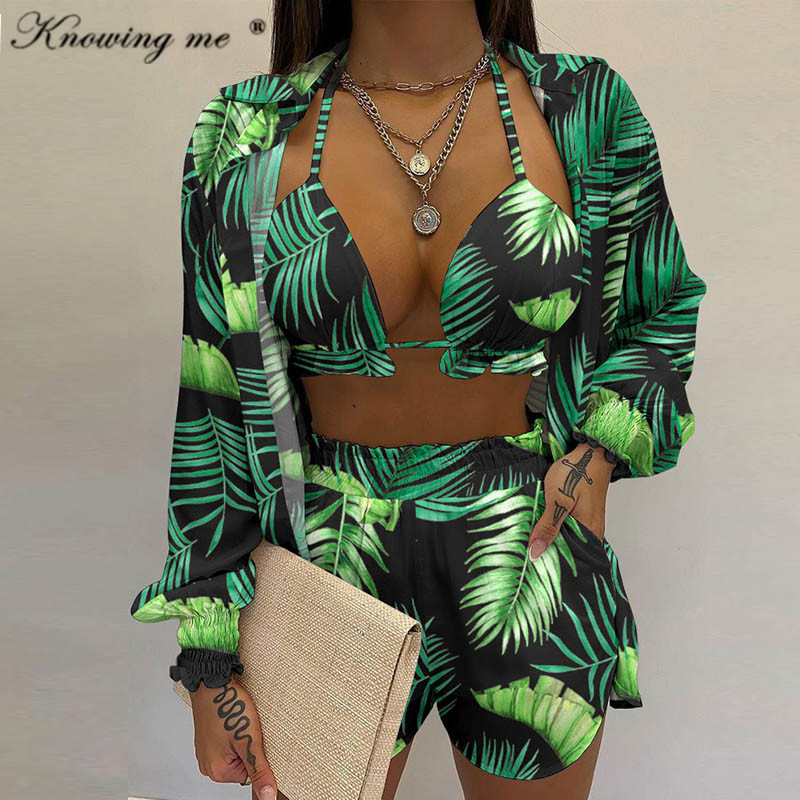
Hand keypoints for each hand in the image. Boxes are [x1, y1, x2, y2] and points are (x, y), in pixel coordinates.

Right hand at [190, 674, 277, 799]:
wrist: (212, 682)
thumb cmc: (229, 707)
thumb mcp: (250, 741)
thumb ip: (259, 771)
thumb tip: (267, 796)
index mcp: (218, 771)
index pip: (250, 775)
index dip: (257, 755)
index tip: (254, 738)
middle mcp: (208, 765)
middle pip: (242, 764)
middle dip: (249, 747)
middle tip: (246, 728)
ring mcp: (207, 750)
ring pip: (235, 752)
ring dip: (242, 739)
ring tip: (240, 722)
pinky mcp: (208, 738)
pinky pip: (227, 743)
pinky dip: (234, 732)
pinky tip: (234, 719)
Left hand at [528, 443, 612, 560]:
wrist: (590, 452)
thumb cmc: (576, 472)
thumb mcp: (557, 500)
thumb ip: (548, 527)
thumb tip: (536, 552)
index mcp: (590, 532)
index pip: (569, 557)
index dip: (550, 560)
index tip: (531, 562)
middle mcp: (593, 530)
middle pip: (568, 548)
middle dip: (549, 550)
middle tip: (528, 550)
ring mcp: (589, 521)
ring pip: (567, 536)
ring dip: (551, 536)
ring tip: (533, 538)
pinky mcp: (583, 513)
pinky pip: (569, 526)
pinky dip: (556, 526)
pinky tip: (544, 524)